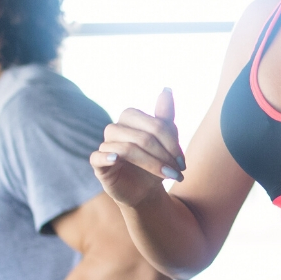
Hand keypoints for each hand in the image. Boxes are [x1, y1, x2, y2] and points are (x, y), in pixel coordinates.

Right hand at [92, 88, 186, 207]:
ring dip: (152, 163)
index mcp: (131, 118)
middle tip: (178, 171)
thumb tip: (167, 88)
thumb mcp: (165, 141)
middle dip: (164, 155)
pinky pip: (98, 157)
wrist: (144, 190)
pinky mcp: (97, 163)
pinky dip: (107, 157)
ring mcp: (105, 145)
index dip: (171, 143)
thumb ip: (165, 116)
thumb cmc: (155, 162)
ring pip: (127, 149)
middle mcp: (115, 128)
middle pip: (143, 137)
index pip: (154, 125)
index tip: (182, 162)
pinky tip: (117, 160)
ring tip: (168, 175)